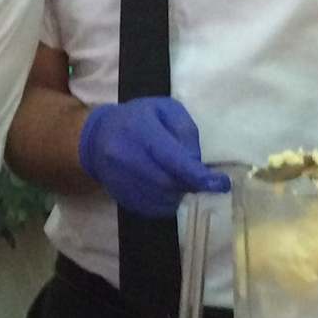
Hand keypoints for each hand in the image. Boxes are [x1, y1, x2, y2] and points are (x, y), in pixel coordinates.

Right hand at [76, 97, 227, 217]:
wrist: (95, 138)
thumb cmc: (136, 118)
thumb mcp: (165, 109)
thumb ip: (186, 131)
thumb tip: (196, 163)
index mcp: (141, 131)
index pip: (173, 160)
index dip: (199, 176)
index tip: (221, 184)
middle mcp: (127, 158)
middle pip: (169, 183)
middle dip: (191, 184)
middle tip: (199, 179)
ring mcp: (121, 180)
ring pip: (162, 199)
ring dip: (179, 194)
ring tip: (179, 180)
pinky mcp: (120, 197)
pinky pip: (152, 209)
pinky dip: (166, 203)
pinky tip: (166, 190)